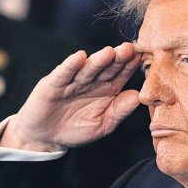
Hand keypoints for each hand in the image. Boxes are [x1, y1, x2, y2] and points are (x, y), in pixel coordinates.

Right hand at [0, 42, 140, 151]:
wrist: (46, 138)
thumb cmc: (76, 130)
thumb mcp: (103, 125)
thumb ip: (119, 111)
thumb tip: (138, 97)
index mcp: (107, 89)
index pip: (121, 75)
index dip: (130, 67)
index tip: (141, 58)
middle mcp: (91, 81)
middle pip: (106, 68)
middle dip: (117, 58)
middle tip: (129, 49)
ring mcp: (72, 81)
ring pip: (87, 69)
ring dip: (98, 60)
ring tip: (109, 52)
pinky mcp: (53, 84)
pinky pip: (64, 73)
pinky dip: (70, 66)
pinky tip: (79, 57)